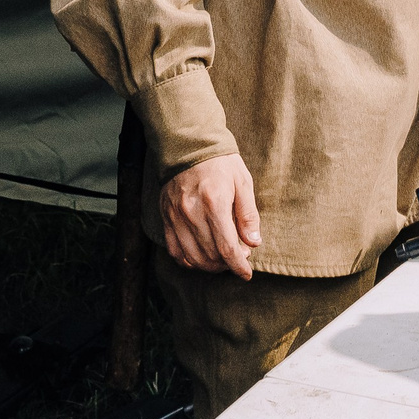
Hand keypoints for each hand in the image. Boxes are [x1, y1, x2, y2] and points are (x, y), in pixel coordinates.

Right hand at [161, 153, 259, 277]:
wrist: (188, 144)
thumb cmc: (220, 162)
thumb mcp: (242, 182)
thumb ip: (248, 214)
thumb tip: (253, 243)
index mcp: (214, 202)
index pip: (227, 247)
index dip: (238, 266)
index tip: (246, 274)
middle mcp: (192, 212)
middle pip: (210, 255)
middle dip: (227, 264)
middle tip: (238, 257)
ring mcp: (175, 216)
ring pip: (192, 257)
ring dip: (209, 265)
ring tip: (222, 260)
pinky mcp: (165, 217)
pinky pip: (174, 250)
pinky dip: (188, 260)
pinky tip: (201, 258)